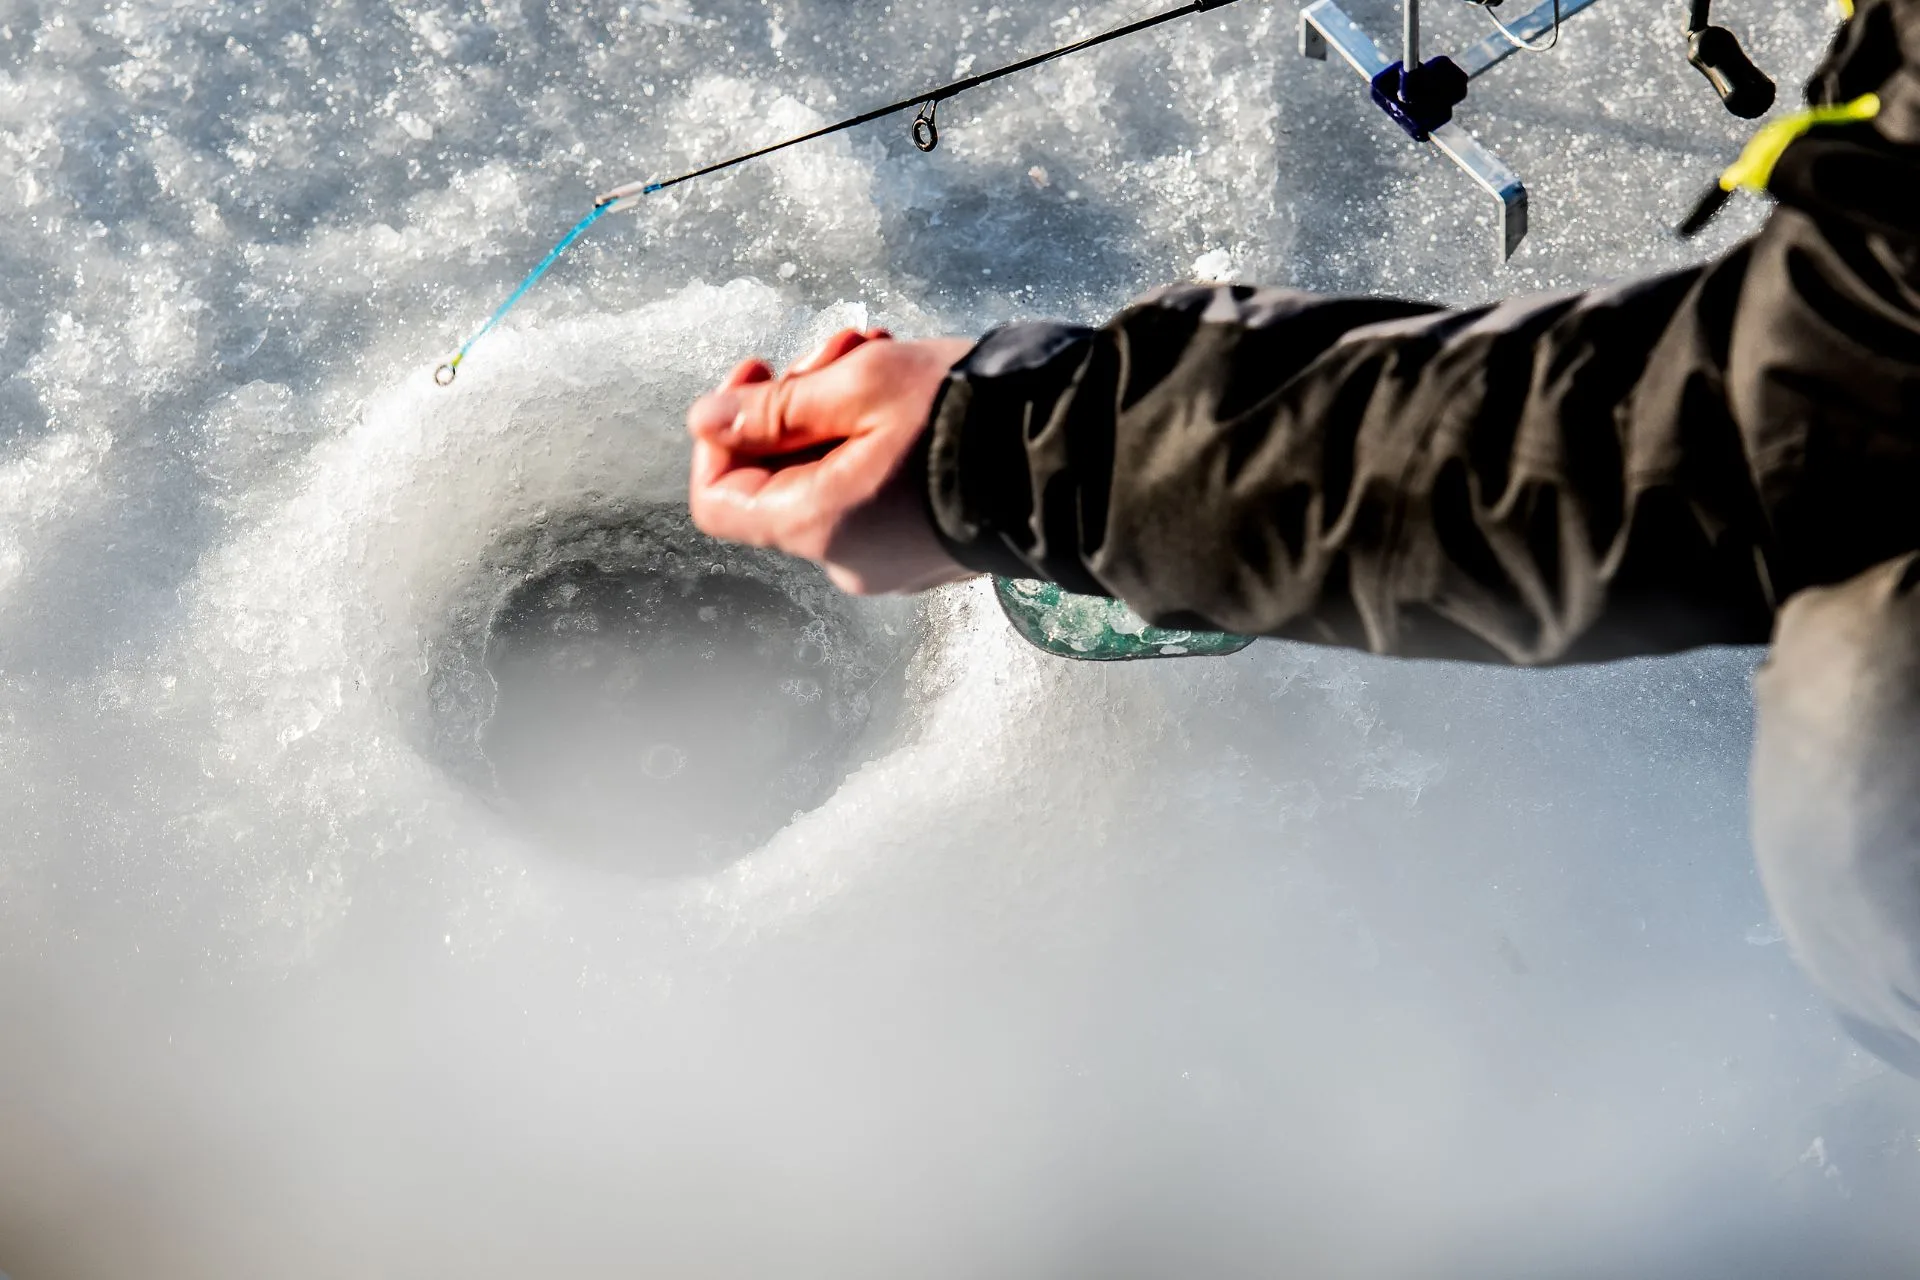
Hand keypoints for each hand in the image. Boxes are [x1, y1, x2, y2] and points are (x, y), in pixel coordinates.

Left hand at [687, 328, 977, 595]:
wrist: (1075, 458)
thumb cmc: (970, 420)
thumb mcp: (862, 385)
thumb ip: (775, 407)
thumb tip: (707, 420)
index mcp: (819, 524)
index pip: (718, 500)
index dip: (720, 434)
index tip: (757, 373)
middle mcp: (848, 559)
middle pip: (780, 480)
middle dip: (799, 401)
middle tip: (843, 346)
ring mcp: (892, 560)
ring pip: (832, 478)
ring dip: (843, 411)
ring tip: (884, 354)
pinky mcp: (931, 549)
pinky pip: (878, 495)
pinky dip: (879, 444)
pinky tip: (915, 398)